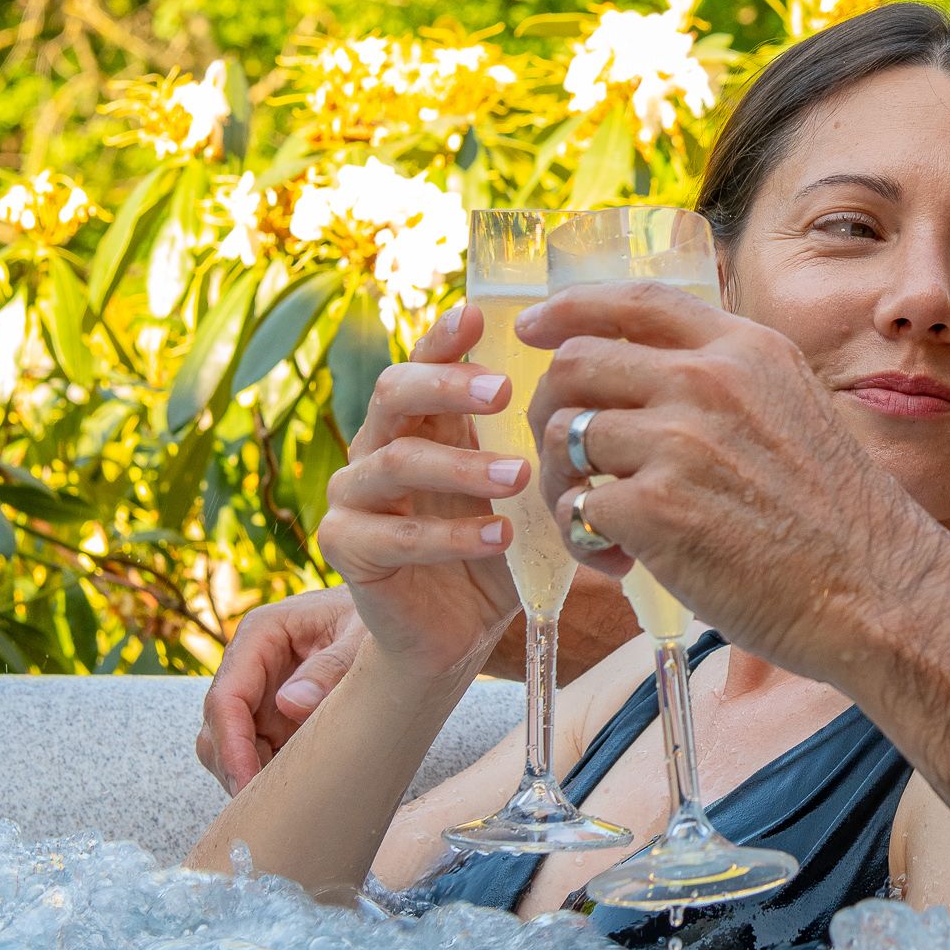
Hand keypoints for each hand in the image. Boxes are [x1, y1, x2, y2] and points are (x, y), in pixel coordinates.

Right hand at [196, 585, 367, 790]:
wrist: (404, 613)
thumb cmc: (384, 612)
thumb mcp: (364, 636)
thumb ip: (332, 666)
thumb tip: (292, 704)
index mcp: (263, 633)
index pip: (227, 697)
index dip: (231, 745)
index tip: (247, 783)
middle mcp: (253, 664)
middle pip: (218, 728)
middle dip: (235, 767)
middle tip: (267, 804)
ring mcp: (264, 692)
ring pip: (233, 746)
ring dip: (253, 774)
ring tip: (289, 800)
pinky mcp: (280, 715)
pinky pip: (261, 752)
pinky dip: (272, 775)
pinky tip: (300, 790)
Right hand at [314, 299, 523, 679]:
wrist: (453, 632)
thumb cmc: (496, 549)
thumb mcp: (528, 494)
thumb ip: (542, 450)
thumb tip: (604, 401)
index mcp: (422, 421)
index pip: (425, 362)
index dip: (444, 337)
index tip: (478, 316)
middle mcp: (379, 444)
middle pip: (395, 392)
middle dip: (449, 385)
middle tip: (504, 391)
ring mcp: (355, 494)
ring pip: (395, 460)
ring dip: (463, 466)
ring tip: (520, 477)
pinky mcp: (344, 547)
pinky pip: (392, 534)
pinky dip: (450, 535)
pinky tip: (500, 538)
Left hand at [523, 283, 949, 679]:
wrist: (877, 591)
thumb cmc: (841, 520)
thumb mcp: (796, 410)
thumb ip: (732, 383)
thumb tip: (659, 377)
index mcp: (745, 350)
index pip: (636, 302)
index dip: (571, 309)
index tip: (535, 329)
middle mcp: (708, 380)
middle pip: (578, 363)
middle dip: (552, 410)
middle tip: (568, 461)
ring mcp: (679, 441)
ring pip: (566, 436)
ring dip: (564, 483)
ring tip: (603, 527)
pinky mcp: (656, 508)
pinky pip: (577, 507)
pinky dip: (585, 540)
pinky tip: (622, 564)